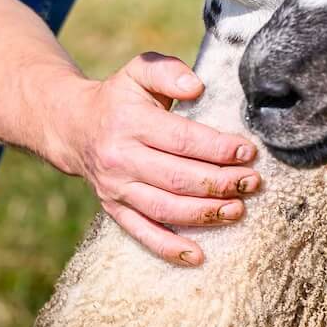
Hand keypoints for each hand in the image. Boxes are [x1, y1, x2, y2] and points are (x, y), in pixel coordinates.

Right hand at [61, 52, 262, 265]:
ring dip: (205, 214)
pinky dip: (170, 248)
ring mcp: (116, 189)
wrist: (74, 127)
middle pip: (177, 178)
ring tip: (238, 209)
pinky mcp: (114, 210)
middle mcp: (120, 159)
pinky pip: (143, 233)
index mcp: (130, 123)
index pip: (180, 140)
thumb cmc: (120, 97)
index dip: (217, 148)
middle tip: (252, 182)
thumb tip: (196, 88)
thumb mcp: (139, 71)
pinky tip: (199, 255)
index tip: (247, 152)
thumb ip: (168, 71)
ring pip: (165, 208)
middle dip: (219, 183)